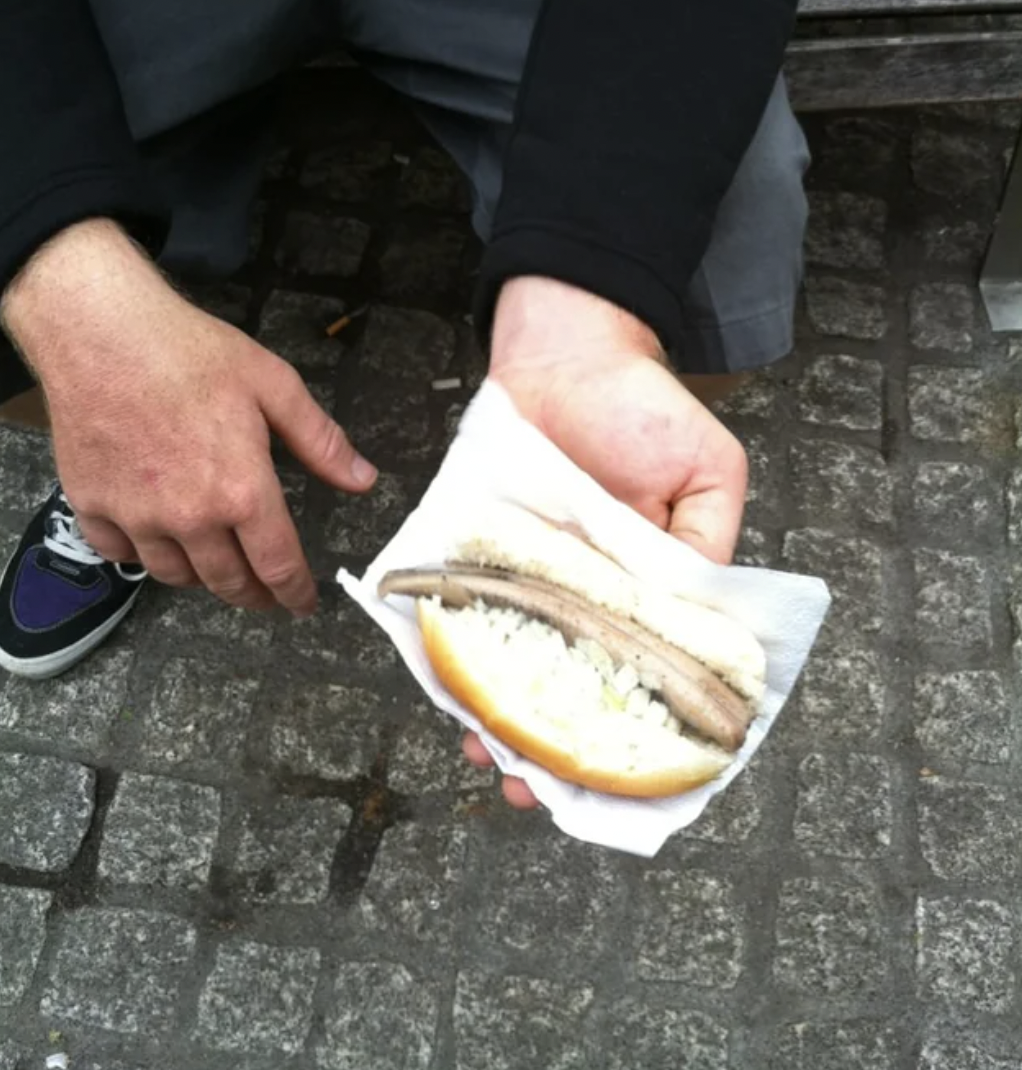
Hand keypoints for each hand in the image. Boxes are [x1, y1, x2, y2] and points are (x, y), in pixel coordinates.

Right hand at [2, 219, 376, 614]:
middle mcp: (190, 518)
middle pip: (229, 582)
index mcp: (242, 492)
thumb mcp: (274, 386)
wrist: (98, 329)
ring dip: (204, 579)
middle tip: (265, 595)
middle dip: (254, 595)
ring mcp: (136, 516)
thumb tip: (363, 480)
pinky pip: (122, 554)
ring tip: (218, 569)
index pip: (278, 566)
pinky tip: (157, 544)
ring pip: (176, 575)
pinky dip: (143, 556)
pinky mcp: (92, 505)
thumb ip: (320, 441)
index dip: (295, 593)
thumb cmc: (190, 352)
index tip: (302, 605)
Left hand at [461, 276, 748, 808]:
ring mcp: (526, 575)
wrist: (566, 346)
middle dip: (550, 737)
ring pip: (509, 656)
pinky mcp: (478, 549)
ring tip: (487, 752)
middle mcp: (580, 592)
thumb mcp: (708, 470)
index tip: (612, 773)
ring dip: (497, 708)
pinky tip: (448, 686)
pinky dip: (452, 647)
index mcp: (641, 588)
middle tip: (532, 786)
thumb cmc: (643, 405)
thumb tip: (695, 617)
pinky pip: (462, 606)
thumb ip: (706, 543)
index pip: (637, 671)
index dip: (628, 724)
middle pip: (564, 678)